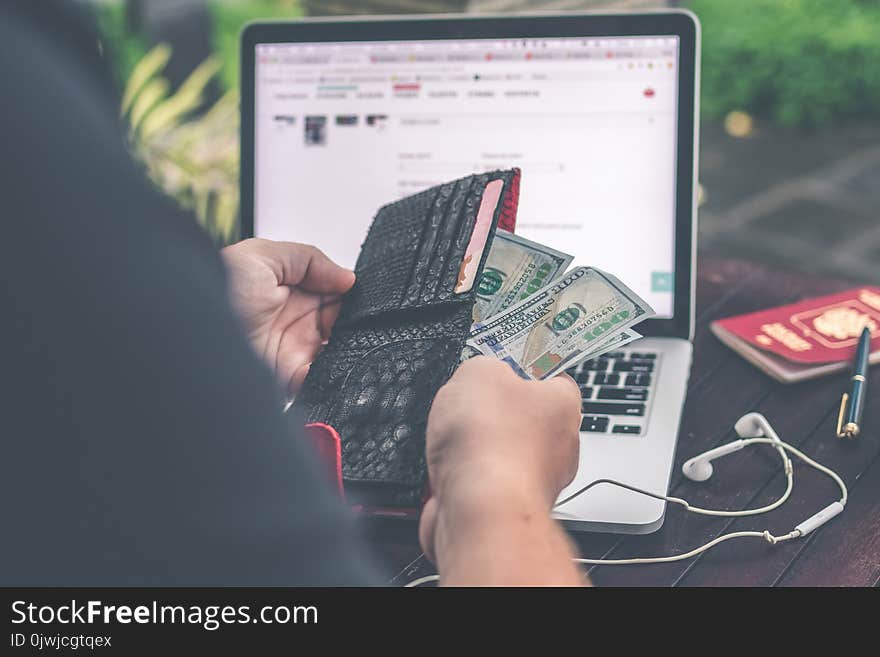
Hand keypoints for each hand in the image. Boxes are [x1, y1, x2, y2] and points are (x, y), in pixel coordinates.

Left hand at [222, 239, 354, 396]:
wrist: (188, 337)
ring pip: (338, 349)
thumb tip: (347, 278)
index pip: (333, 291)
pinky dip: (333, 370)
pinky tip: (331, 357)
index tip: (355, 291)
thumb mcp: (262, 256)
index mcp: (289, 289)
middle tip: (350, 316)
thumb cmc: (216, 292)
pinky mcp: (292, 378)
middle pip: (341, 321)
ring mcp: (294, 350)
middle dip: (352, 319)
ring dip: (347, 344)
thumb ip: (309, 260)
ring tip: (342, 335)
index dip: (347, 291)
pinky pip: (323, 377)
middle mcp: (293, 320)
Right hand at [419, 356, 581, 568]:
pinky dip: (460, 481)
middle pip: (522, 418)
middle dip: (491, 413)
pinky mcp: (508, 509)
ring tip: (452, 445)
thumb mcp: (479, 370)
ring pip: (498, 454)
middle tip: (467, 405)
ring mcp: (535, 482)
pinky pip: (479, 486)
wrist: (479, 510)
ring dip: (472, 450)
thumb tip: (478, 374)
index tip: (503, 365)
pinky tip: (446, 476)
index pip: (553, 378)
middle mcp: (558, 446)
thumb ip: (484, 366)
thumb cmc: (491, 444)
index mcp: (563, 404)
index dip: (524, 369)